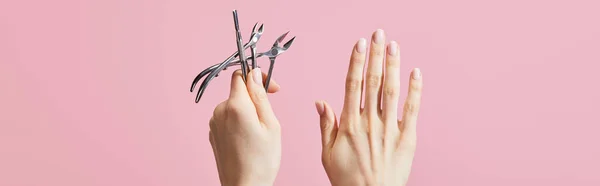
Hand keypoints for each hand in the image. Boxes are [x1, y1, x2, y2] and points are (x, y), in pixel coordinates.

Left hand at [209, 68, 280, 185]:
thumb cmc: (262, 160)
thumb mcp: (271, 125)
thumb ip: (261, 96)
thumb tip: (254, 73)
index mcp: (236, 106)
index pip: (241, 75)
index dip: (257, 77)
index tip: (272, 89)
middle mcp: (220, 111)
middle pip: (238, 92)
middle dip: (255, 98)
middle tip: (269, 118)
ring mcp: (214, 123)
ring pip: (234, 106)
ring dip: (247, 112)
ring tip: (258, 133)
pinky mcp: (213, 133)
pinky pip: (228, 119)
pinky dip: (239, 123)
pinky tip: (247, 140)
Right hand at [315, 29, 422, 185]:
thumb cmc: (348, 179)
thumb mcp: (327, 154)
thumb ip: (326, 125)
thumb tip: (321, 102)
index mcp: (349, 124)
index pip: (353, 85)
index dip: (357, 62)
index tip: (360, 44)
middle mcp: (370, 122)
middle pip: (373, 81)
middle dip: (376, 55)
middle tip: (378, 35)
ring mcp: (389, 129)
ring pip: (391, 90)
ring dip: (393, 65)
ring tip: (394, 46)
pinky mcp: (407, 138)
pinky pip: (411, 109)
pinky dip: (414, 90)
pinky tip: (415, 72)